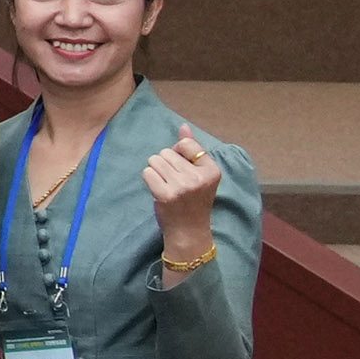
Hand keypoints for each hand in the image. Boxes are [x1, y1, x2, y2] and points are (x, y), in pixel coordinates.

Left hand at [142, 127, 223, 262]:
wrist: (190, 231)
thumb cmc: (194, 200)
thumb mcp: (200, 175)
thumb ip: (193, 150)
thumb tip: (183, 127)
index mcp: (212, 170)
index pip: (186, 144)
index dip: (178, 153)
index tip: (184, 169)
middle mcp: (199, 177)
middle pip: (167, 152)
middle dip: (166, 164)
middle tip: (175, 181)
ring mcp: (182, 186)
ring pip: (155, 160)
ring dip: (156, 171)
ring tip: (167, 185)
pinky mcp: (165, 194)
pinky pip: (147, 172)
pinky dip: (150, 179)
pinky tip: (159, 191)